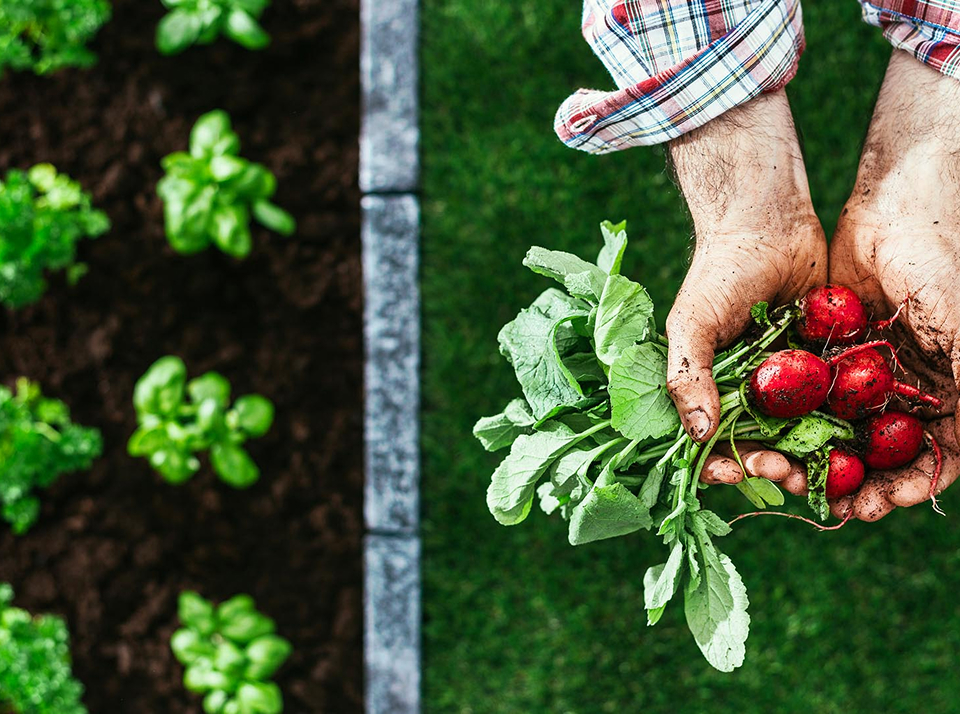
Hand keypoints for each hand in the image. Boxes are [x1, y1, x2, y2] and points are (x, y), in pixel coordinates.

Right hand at [664, 91, 826, 484]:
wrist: (769, 224)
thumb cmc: (718, 273)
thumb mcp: (691, 324)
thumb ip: (688, 376)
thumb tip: (698, 435)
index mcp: (710, 389)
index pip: (710, 442)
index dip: (721, 465)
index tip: (735, 472)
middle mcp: (748, 393)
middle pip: (759, 447)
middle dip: (771, 467)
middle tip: (786, 472)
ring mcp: (787, 384)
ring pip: (800, 435)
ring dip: (808, 459)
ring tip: (822, 470)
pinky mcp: (823, 369)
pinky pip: (833, 405)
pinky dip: (842, 427)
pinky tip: (849, 442)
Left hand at [828, 51, 959, 520]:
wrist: (896, 200)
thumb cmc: (938, 256)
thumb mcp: (954, 316)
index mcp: (950, 389)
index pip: (936, 456)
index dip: (910, 486)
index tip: (877, 506)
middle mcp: (910, 387)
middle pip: (885, 452)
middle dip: (860, 482)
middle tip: (832, 506)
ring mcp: (871, 370)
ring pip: (845, 428)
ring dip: (822, 457)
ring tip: (793, 478)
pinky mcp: (836, 351)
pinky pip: (815, 394)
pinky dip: (797, 417)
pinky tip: (772, 436)